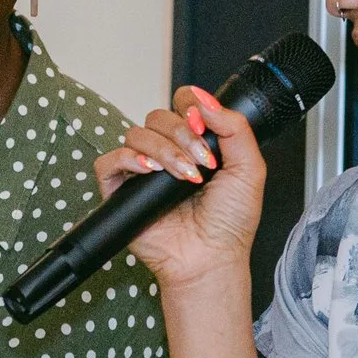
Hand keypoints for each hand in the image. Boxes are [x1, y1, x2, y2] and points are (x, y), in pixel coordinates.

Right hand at [91, 86, 266, 295]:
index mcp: (194, 143)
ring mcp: (141, 171)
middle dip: (181, 134)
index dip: (189, 106)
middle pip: (157, 116)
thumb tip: (205, 100)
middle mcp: (166, 152)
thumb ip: (235, 128)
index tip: (204, 126)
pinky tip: (149, 172)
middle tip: (200, 162)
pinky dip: (127, 160)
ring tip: (183, 176)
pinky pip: (108, 161)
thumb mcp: (249, 169)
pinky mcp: (120, 191)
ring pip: (135, 134)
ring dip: (162, 150)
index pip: (181, 103)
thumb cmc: (230, 222)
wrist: (212, 257)